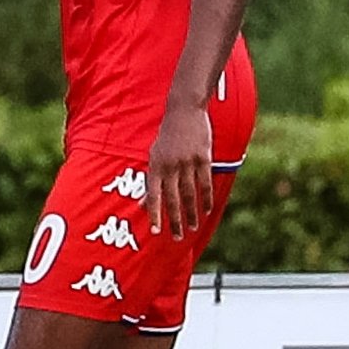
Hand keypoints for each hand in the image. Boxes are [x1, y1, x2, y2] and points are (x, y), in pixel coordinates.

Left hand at [145, 102, 213, 241]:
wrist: (183, 111)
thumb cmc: (166, 137)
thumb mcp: (154, 156)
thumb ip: (150, 181)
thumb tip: (142, 205)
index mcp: (155, 165)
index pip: (153, 195)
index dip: (154, 213)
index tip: (155, 231)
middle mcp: (170, 165)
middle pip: (173, 198)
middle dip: (175, 220)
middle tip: (178, 237)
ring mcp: (187, 161)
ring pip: (190, 193)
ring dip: (192, 213)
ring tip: (193, 227)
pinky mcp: (203, 157)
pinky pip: (205, 182)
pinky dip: (206, 198)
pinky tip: (206, 210)